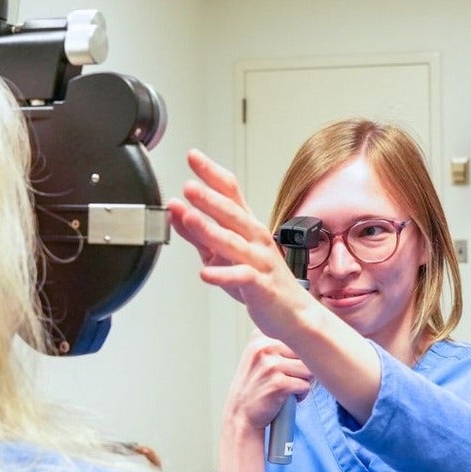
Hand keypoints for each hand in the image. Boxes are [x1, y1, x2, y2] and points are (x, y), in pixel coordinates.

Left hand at [168, 149, 312, 338]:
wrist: (294, 314)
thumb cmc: (261, 283)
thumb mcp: (225, 255)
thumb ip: (199, 234)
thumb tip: (176, 212)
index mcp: (247, 227)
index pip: (231, 192)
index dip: (212, 174)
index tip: (193, 157)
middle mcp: (255, 239)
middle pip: (232, 213)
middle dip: (210, 199)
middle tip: (189, 186)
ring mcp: (260, 261)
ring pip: (234, 243)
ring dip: (210, 230)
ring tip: (190, 219)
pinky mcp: (261, 286)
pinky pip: (241, 278)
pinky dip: (223, 275)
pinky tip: (205, 273)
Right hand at [217, 331, 313, 471]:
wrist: (240, 416)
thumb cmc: (255, 386)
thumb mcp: (258, 356)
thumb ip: (277, 341)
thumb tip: (311, 333)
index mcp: (259, 337)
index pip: (297, 336)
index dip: (297, 354)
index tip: (285, 366)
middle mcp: (264, 348)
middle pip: (305, 351)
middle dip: (303, 367)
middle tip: (290, 379)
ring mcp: (270, 365)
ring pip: (308, 369)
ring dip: (303, 381)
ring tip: (289, 388)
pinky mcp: (278, 384)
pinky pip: (305, 386)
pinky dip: (301, 395)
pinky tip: (287, 398)